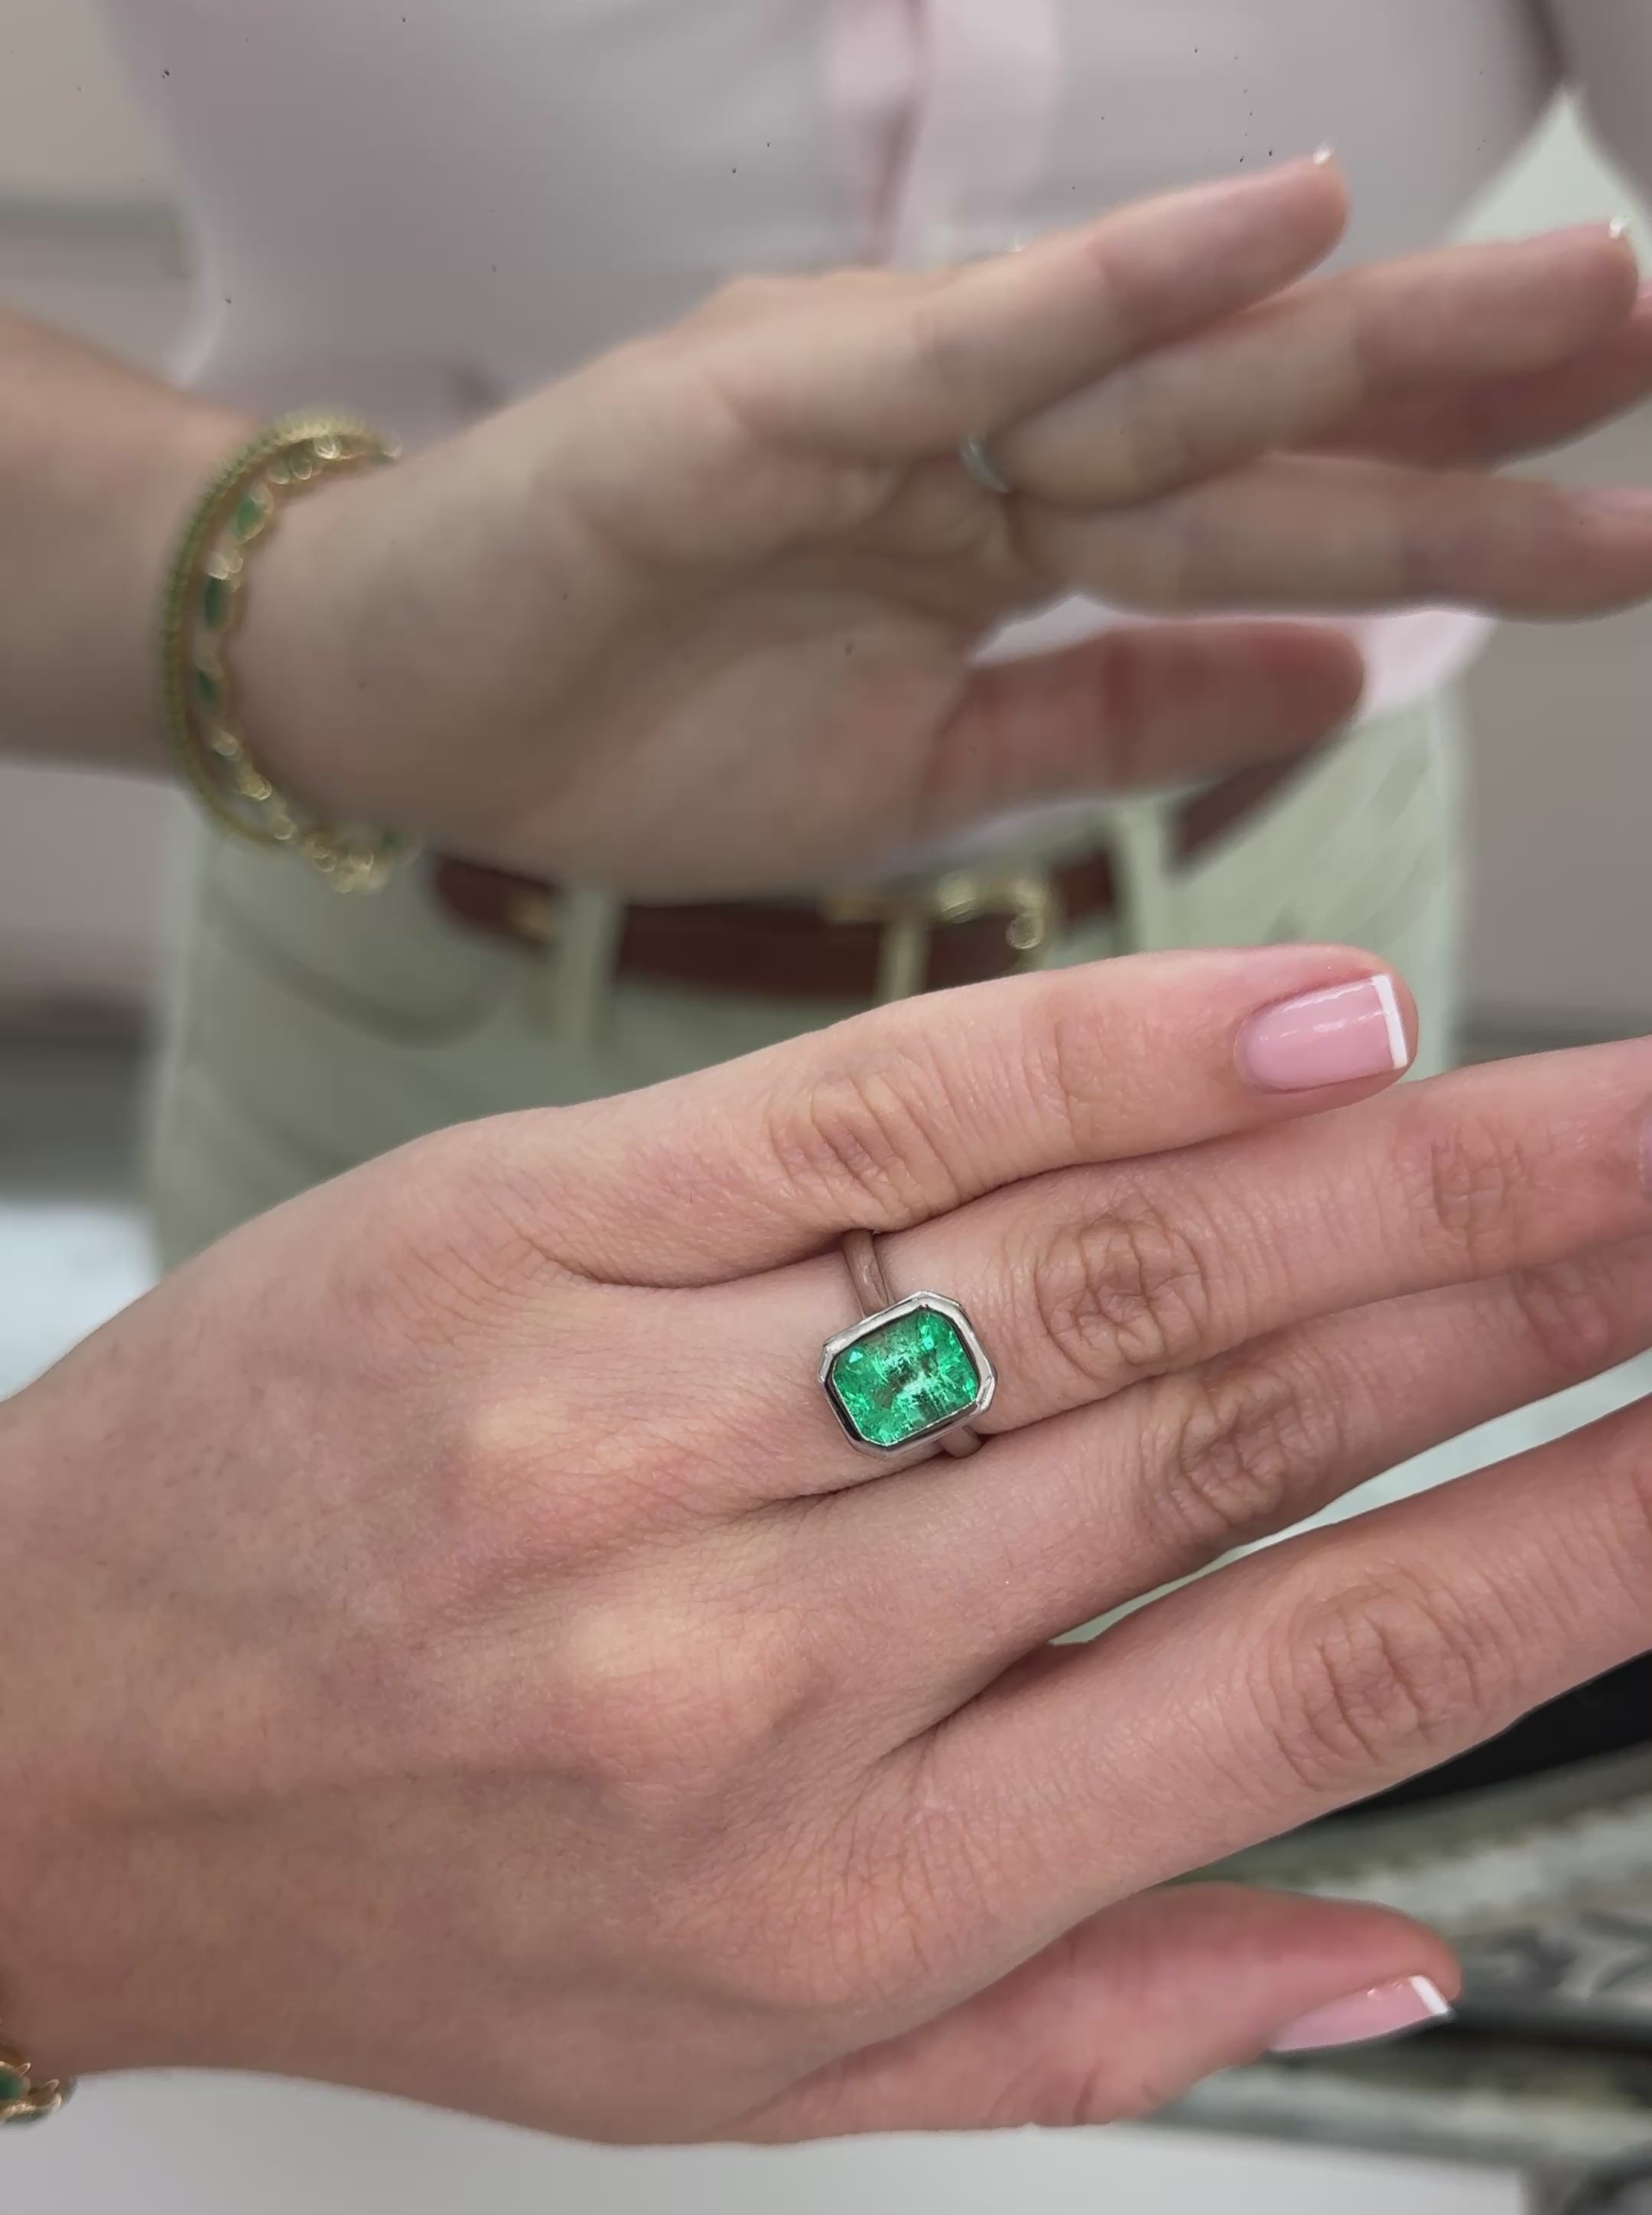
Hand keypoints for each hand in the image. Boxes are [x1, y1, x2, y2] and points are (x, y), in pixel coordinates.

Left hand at [4, 957, 1647, 2138]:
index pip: (1309, 1690)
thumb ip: (1084, 2026)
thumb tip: (1394, 1957)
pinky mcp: (517, 1240)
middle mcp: (766, 1676)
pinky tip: (1314, 1014)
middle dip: (1538, 1288)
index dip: (1570, 1545)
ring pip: (1099, 1268)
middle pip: (1244, 1432)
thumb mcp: (740, 2081)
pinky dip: (1108, 1051)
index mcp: (854, 1894)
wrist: (34, 1760)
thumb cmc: (398, 1912)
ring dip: (1401, 1164)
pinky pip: (864, 1123)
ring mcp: (637, 1440)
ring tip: (1610, 1102)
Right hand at [237, 158, 1651, 892]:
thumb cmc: (631, 733)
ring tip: (1583, 298)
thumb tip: (1341, 688)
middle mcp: (980, 448)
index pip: (1273, 522)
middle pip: (1259, 422)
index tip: (1631, 520)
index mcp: (1018, 542)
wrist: (386, 710)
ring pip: (1160, 366)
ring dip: (1370, 324)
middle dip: (1474, 396)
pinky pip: (966, 340)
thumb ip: (1128, 714)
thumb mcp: (928, 770)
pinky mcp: (762, 401)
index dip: (1456, 513)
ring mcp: (881, 407)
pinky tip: (1279, 221)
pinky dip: (1114, 281)